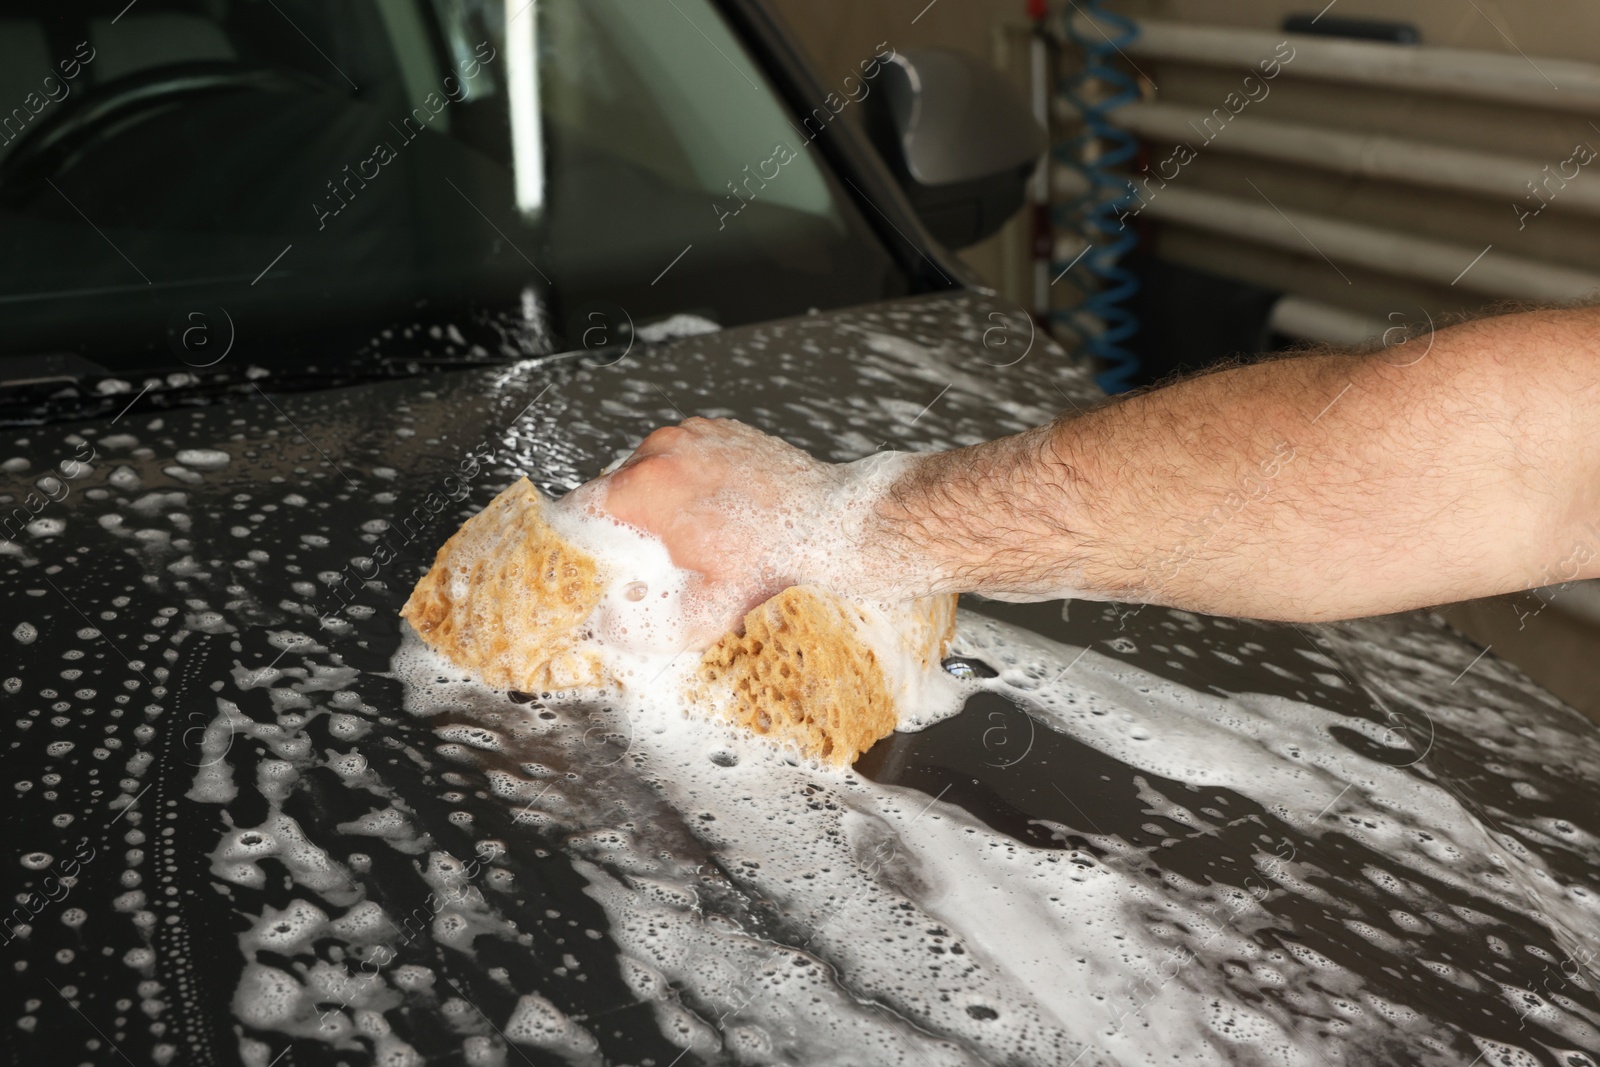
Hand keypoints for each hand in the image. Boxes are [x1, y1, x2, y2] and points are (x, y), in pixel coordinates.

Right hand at [566, 418, 847, 647]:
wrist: (830, 524)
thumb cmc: (773, 561)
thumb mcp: (704, 612)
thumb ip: (647, 630)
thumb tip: (611, 634)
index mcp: (647, 487)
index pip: (581, 506)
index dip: (578, 533)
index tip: (586, 551)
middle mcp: (664, 450)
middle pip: (616, 486)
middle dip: (623, 519)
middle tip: (644, 552)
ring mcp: (694, 433)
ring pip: (651, 466)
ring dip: (656, 495)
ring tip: (684, 530)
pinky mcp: (721, 429)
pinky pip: (686, 452)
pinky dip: (688, 476)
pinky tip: (712, 506)